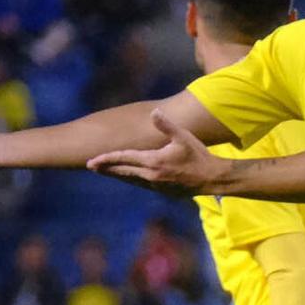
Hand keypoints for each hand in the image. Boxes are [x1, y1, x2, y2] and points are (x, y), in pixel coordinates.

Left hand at [87, 110, 228, 195]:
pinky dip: (131, 179)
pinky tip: (129, 176)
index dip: (106, 159)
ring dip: (117, 175)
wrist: (213, 179)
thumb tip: (154, 113)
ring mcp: (156, 186)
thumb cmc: (199, 156)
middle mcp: (151, 176)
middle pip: (122, 172)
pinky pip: (141, 184)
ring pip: (131, 180)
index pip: (124, 159)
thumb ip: (167, 125)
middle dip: (106, 169)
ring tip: (105, 171)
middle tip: (91, 167)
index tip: (92, 161)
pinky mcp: (163, 191)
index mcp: (153, 162)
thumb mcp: (184, 137)